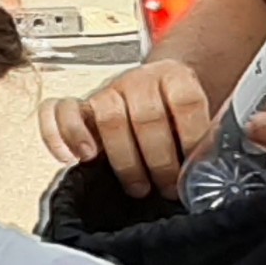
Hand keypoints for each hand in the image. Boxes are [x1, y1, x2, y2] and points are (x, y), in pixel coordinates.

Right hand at [40, 60, 214, 198]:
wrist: (155, 94)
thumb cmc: (176, 117)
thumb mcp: (199, 121)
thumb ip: (203, 141)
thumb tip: (208, 174)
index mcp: (175, 77)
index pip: (186, 100)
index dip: (194, 136)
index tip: (196, 166)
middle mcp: (139, 80)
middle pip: (146, 115)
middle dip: (160, 161)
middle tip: (168, 188)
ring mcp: (107, 91)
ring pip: (107, 115)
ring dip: (123, 159)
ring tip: (137, 187)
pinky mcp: (80, 106)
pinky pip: (58, 110)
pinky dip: (60, 134)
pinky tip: (72, 158)